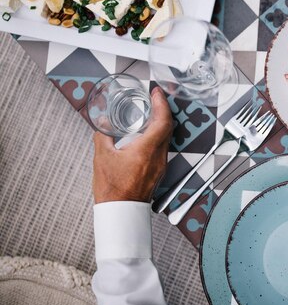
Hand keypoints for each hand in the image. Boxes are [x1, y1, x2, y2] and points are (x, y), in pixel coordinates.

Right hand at [92, 87, 173, 203]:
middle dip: (162, 110)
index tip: (157, 92)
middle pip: (168, 127)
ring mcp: (161, 164)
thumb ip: (103, 136)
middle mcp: (159, 156)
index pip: (163, 121)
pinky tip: (146, 134)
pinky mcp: (158, 170)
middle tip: (154, 99)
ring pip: (166, 137)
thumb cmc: (113, 189)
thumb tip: (103, 123)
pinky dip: (156, 136)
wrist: (121, 211)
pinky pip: (162, 147)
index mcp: (147, 150)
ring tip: (149, 113)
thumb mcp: (102, 157)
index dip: (162, 103)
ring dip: (160, 123)